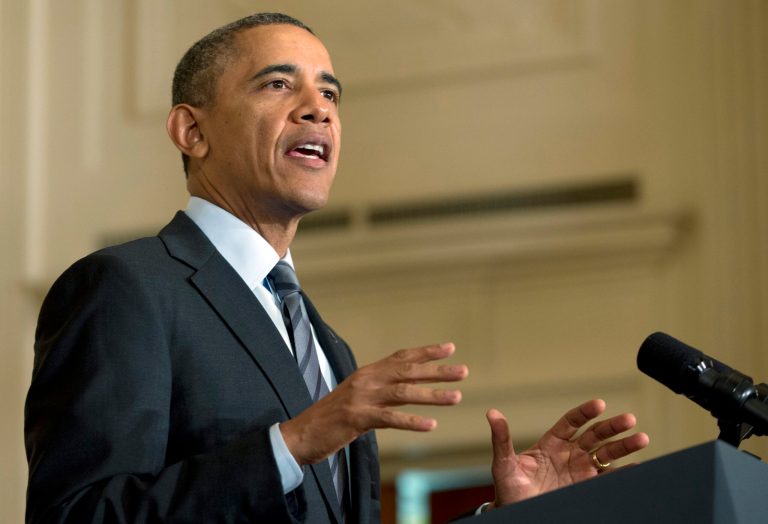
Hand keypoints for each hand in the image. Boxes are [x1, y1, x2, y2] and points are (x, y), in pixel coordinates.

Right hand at [280, 342, 467, 464]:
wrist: (300, 433)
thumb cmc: (331, 418)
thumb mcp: (357, 397)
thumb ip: (381, 391)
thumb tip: (408, 389)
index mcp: (367, 373)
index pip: (401, 357)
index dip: (426, 352)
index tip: (450, 348)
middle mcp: (366, 380)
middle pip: (407, 371)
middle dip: (437, 371)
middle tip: (463, 372)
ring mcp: (361, 398)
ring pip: (403, 392)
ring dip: (432, 395)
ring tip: (456, 397)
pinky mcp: (356, 418)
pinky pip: (390, 418)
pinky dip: (412, 421)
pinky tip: (430, 425)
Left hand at [486, 399, 648, 508]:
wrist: (518, 513)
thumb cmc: (509, 489)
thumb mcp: (503, 464)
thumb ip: (502, 439)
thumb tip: (492, 413)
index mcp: (551, 443)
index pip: (571, 422)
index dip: (585, 412)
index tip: (599, 404)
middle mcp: (570, 453)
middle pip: (595, 435)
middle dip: (612, 427)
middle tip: (630, 419)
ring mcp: (581, 470)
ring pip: (606, 453)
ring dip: (624, 446)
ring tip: (642, 439)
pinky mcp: (587, 487)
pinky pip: (608, 478)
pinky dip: (623, 473)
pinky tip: (637, 467)